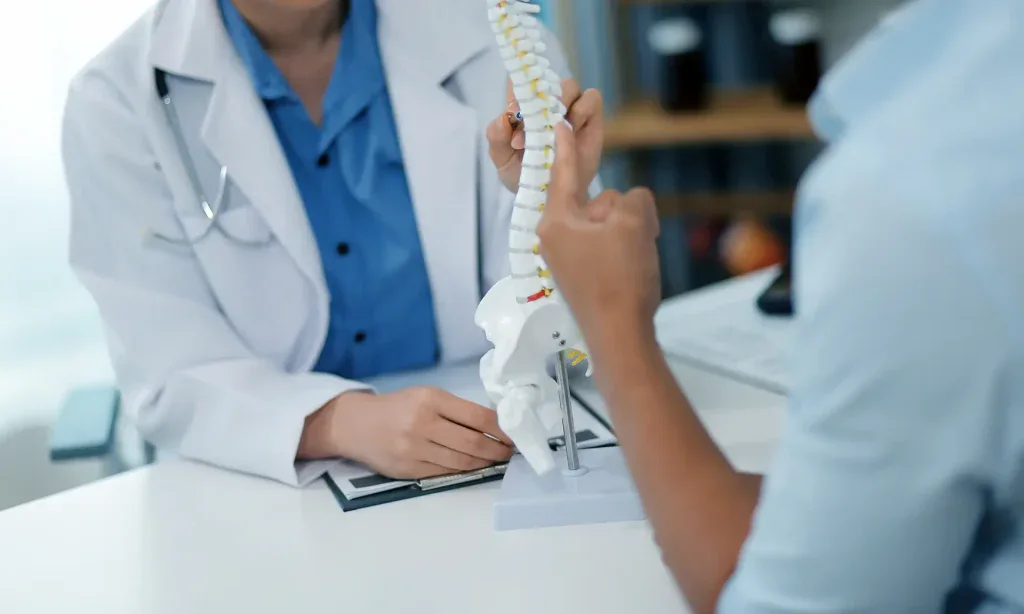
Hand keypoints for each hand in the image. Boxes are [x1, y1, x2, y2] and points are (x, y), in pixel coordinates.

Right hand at [329, 388, 513, 479]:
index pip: (477, 416)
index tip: (514, 435)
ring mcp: (414, 450)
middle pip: (472, 443)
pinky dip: (464, 471)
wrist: (356, 425)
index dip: (501, 429)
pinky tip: (474, 467)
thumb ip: (456, 409)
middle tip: (510, 452)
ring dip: (484, 463)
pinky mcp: (408, 470)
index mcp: (430, 400)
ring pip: (461, 462)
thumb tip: (494, 426)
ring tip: (496, 460)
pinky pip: (445, 473)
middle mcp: (422, 424)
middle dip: (497, 450)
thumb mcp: (425, 396)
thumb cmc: (397, 407)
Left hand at [487, 78, 603, 198]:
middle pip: (546, 81)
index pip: (519, 81)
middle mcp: (546, 104)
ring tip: (554, 129)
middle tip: (532, 125)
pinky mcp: (591, 118)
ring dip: (562, 103)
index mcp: (522, 108)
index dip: (518, 85)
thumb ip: (497, 138)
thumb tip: (503, 118)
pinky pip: (591, 99)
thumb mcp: (502, 159)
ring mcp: (570, 108)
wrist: (550, 196)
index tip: (515, 107)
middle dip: (539, 99)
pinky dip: (582, 111)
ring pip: (570, 86)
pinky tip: (572, 130)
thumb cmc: (523, 174)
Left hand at [537, 124, 661, 345]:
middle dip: (620, 211)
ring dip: (627, 232)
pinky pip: (607, 247)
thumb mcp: (633, 223)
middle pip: (594, 203)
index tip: (558, 123)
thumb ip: (631, 199)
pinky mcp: (583, 276)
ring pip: (605, 226)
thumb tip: (627, 207)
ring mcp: (568, 259)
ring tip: (638, 258)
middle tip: (639, 232)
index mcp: (556, 221)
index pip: (564, 173)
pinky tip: (635, 269)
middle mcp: (555, 238)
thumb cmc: (620, 279)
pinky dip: (625, 250)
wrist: (621, 337)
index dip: (566, 146)